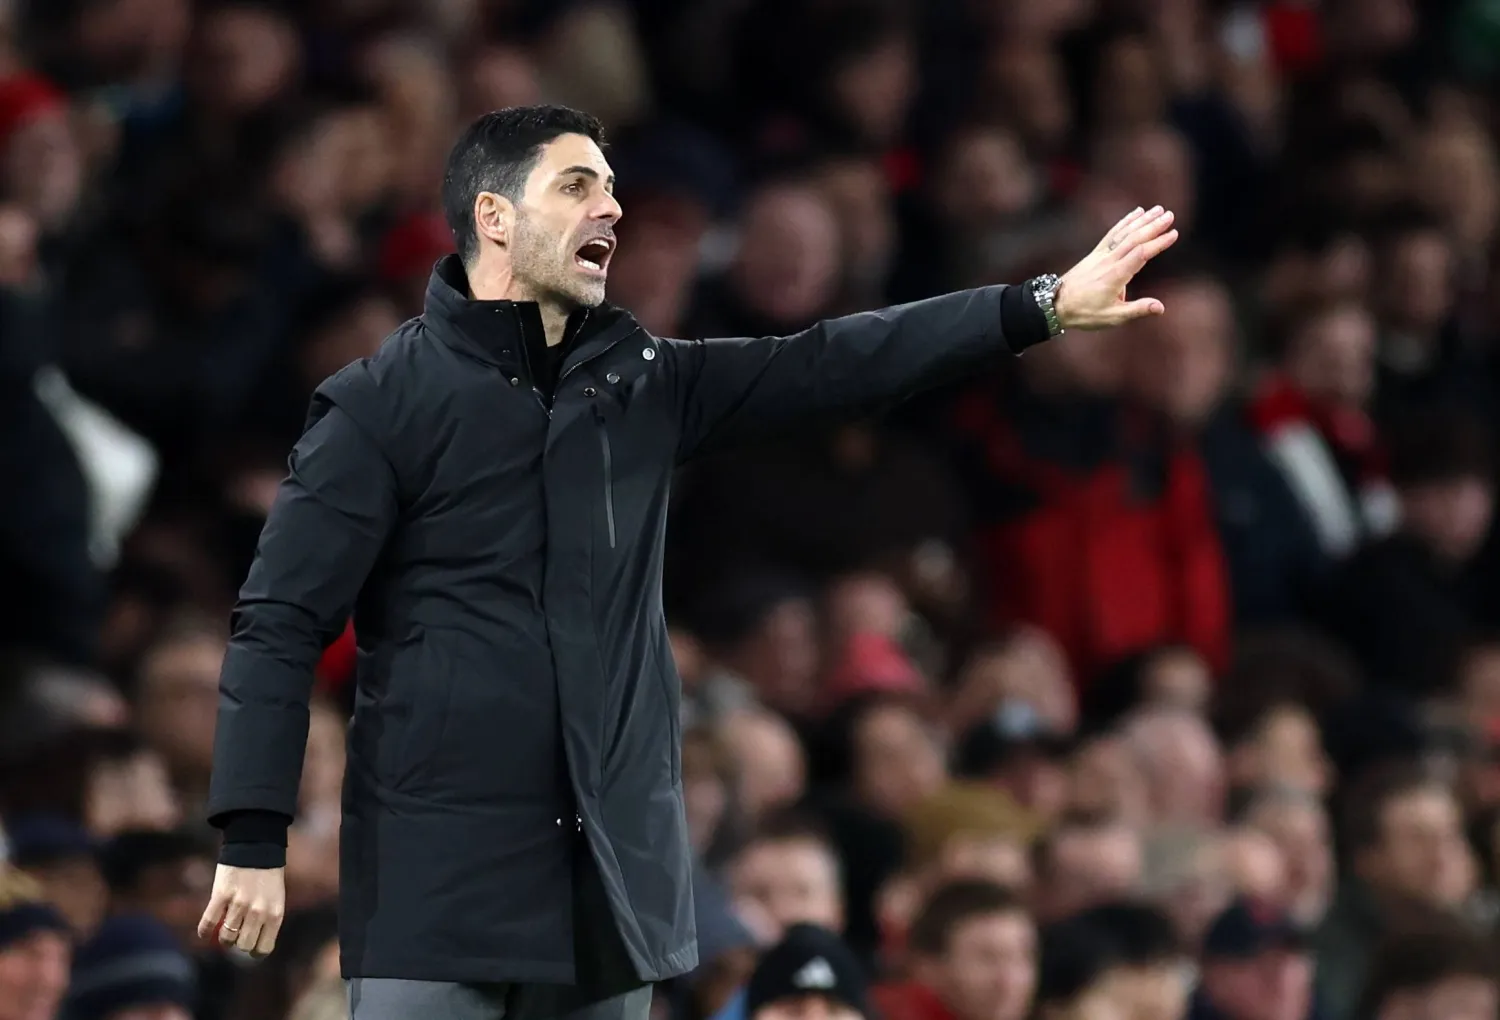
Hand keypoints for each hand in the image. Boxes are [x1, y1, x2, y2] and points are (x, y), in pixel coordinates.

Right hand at [197, 864, 285, 957]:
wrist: (256, 845)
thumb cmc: (267, 874)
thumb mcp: (275, 898)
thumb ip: (266, 919)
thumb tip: (252, 945)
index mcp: (275, 913)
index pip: (264, 948)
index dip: (254, 951)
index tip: (249, 947)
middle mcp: (258, 912)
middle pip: (243, 946)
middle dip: (238, 944)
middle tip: (236, 935)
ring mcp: (239, 904)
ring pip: (226, 938)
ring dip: (223, 937)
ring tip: (223, 929)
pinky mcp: (221, 895)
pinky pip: (208, 923)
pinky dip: (204, 931)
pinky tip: (204, 932)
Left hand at [1053, 205, 1178, 330]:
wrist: (1055, 304)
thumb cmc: (1084, 313)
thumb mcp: (1112, 317)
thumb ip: (1137, 310)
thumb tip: (1161, 307)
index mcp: (1116, 275)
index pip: (1141, 254)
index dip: (1158, 243)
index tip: (1174, 234)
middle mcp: (1109, 261)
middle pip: (1134, 239)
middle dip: (1153, 226)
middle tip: (1170, 215)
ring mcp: (1101, 255)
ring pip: (1124, 233)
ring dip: (1142, 220)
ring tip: (1158, 209)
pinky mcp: (1095, 253)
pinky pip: (1112, 234)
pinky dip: (1125, 222)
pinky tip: (1136, 213)